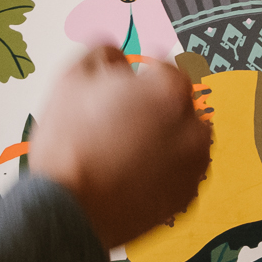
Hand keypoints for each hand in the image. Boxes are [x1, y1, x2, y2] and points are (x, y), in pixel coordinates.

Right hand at [29, 50, 210, 248]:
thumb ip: (101, 53)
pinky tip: (138, 171)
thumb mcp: (72, 79)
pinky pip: (182, 173)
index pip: (170, 69)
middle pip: (182, 105)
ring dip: (168, 136)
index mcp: (170, 91)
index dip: (148, 71)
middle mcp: (193, 127)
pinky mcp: (187, 197)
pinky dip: (167, 169)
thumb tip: (116, 51)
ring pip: (188, 140)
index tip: (136, 77)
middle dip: (159, 106)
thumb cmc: (68, 144)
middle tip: (128, 116)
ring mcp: (193, 165)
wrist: (68, 210)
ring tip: (133, 146)